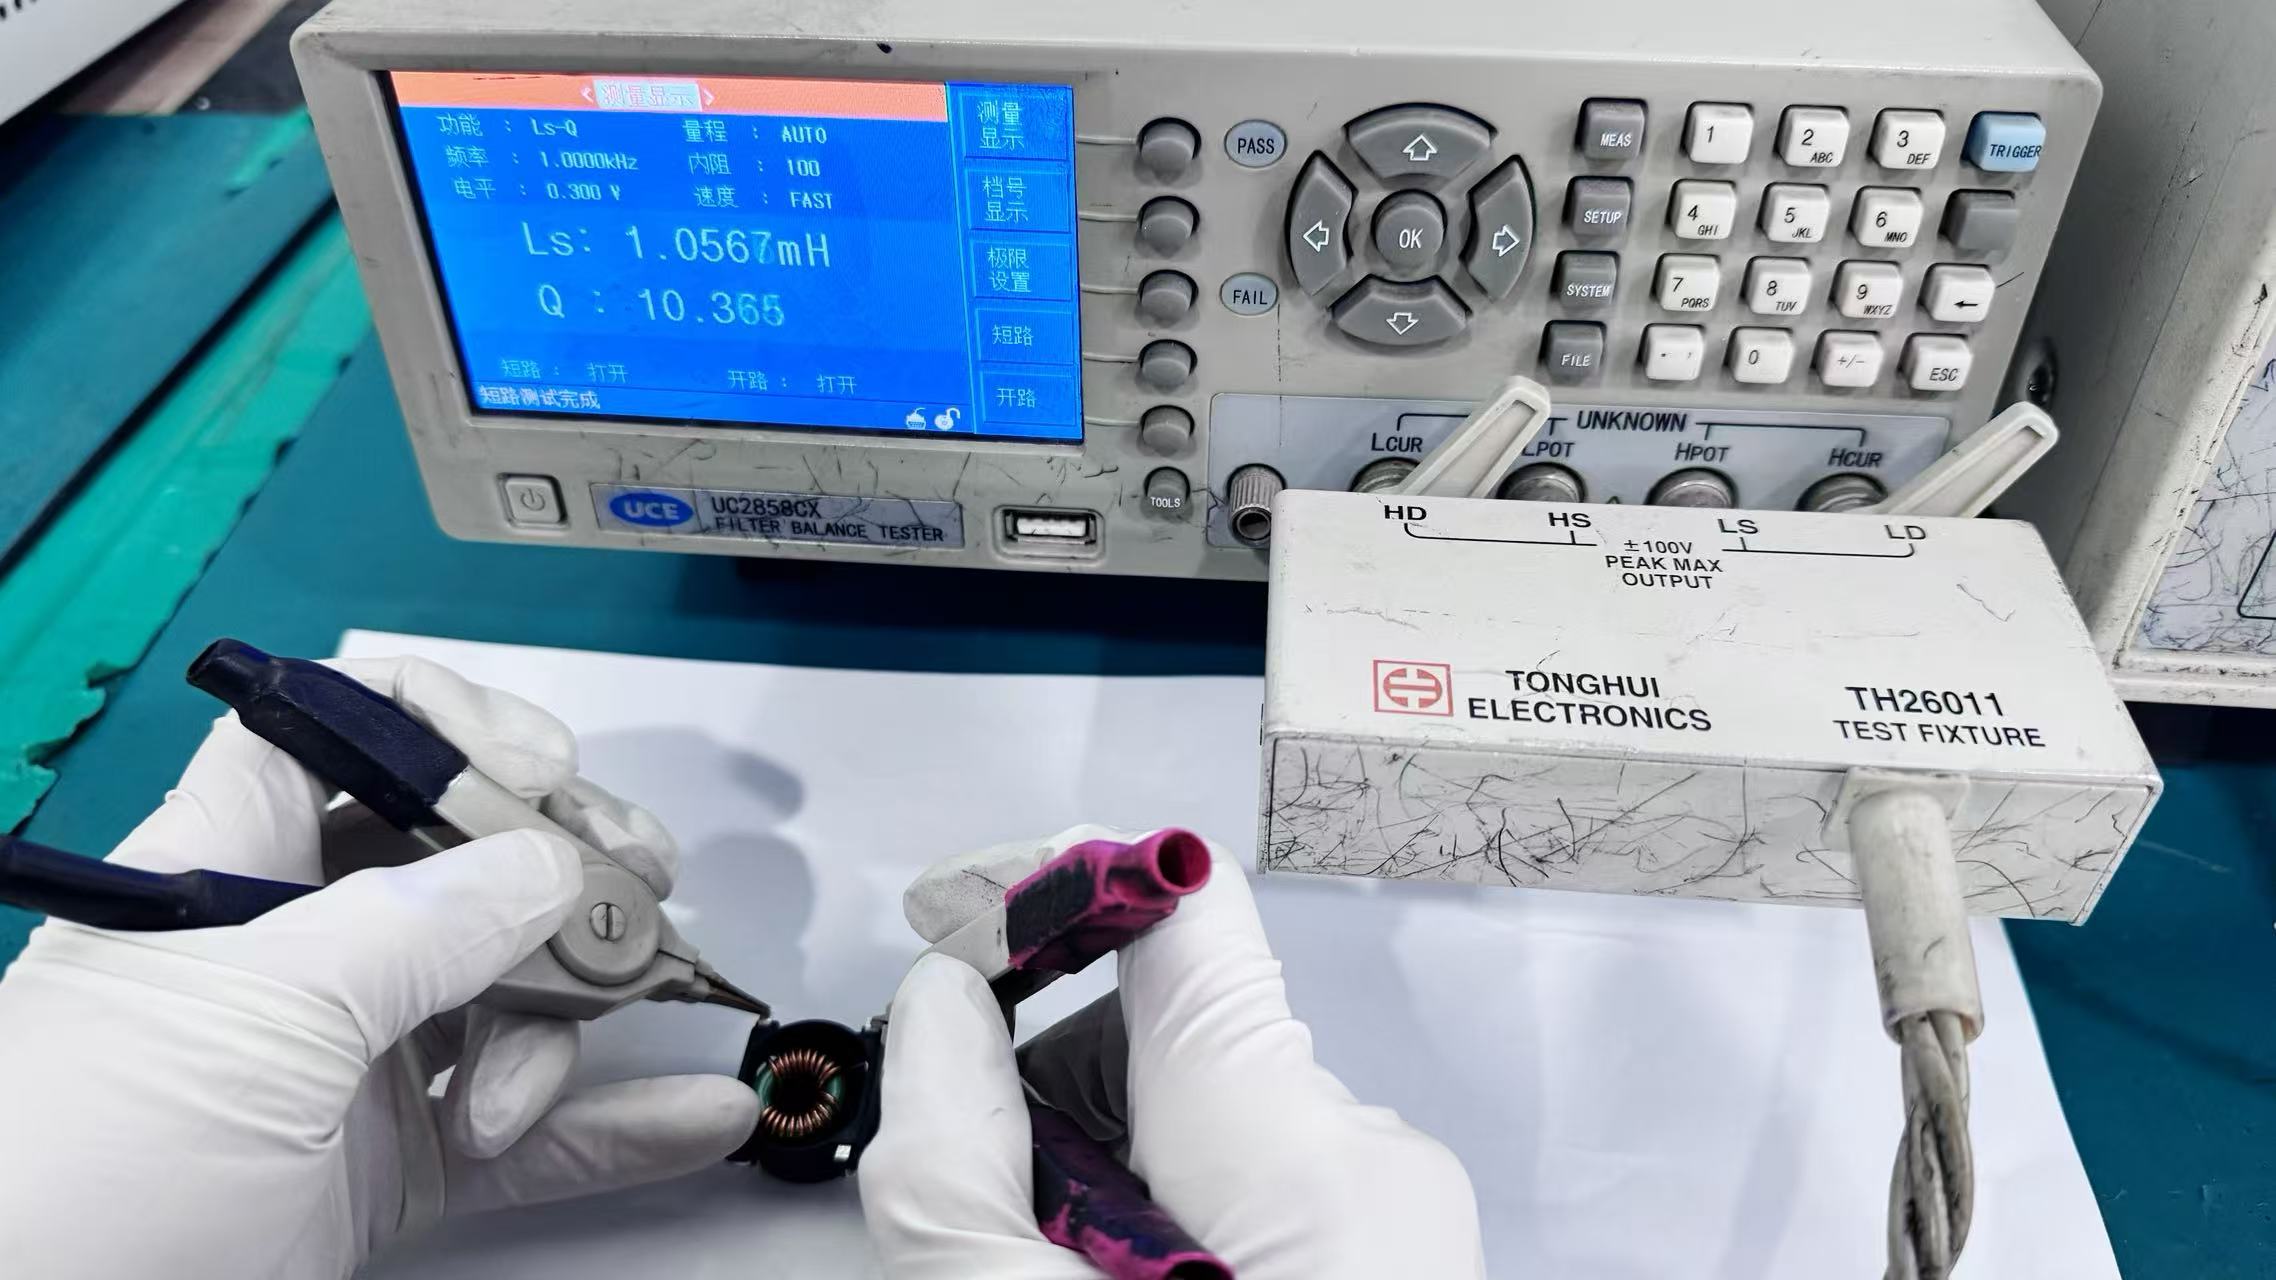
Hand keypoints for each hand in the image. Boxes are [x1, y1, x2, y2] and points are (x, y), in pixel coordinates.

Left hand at [0, 657, 758, 1279]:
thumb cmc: (76, 1172)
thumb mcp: (256, 1022)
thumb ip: (418, 929)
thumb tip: (553, 866)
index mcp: (225, 869)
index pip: (338, 735)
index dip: (448, 723)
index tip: (543, 769)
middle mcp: (295, 953)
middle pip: (457, 862)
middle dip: (563, 865)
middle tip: (641, 885)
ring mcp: (347, 1067)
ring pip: (507, 993)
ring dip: (582, 1010)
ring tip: (627, 1029)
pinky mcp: (389, 1174)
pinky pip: (527, 1136)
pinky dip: (615, 1127)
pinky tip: (699, 1114)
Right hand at [860, 826, 1484, 1279]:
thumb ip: (958, 1177)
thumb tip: (940, 1012)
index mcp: (1308, 1161)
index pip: (1184, 905)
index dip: (1050, 885)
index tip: (945, 918)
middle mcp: (1369, 1164)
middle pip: (1166, 1033)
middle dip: (1046, 1089)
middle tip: (969, 1206)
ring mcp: (1392, 1225)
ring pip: (1193, 1131)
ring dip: (1094, 1178)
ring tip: (1045, 1273)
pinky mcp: (1388, 1271)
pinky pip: (1244, 1198)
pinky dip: (1153, 1230)